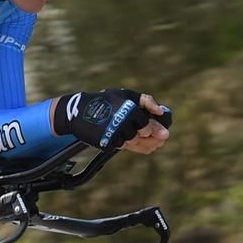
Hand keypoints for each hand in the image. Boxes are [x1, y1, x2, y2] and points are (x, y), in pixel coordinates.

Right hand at [53, 88, 170, 152]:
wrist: (78, 112)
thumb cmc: (105, 100)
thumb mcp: (125, 94)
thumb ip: (145, 101)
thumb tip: (161, 111)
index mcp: (129, 110)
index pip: (147, 125)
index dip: (156, 130)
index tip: (164, 134)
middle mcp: (122, 123)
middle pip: (142, 136)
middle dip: (152, 138)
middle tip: (161, 141)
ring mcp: (113, 135)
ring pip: (133, 144)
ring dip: (142, 144)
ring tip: (151, 143)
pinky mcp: (106, 143)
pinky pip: (122, 148)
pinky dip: (130, 146)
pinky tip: (134, 142)